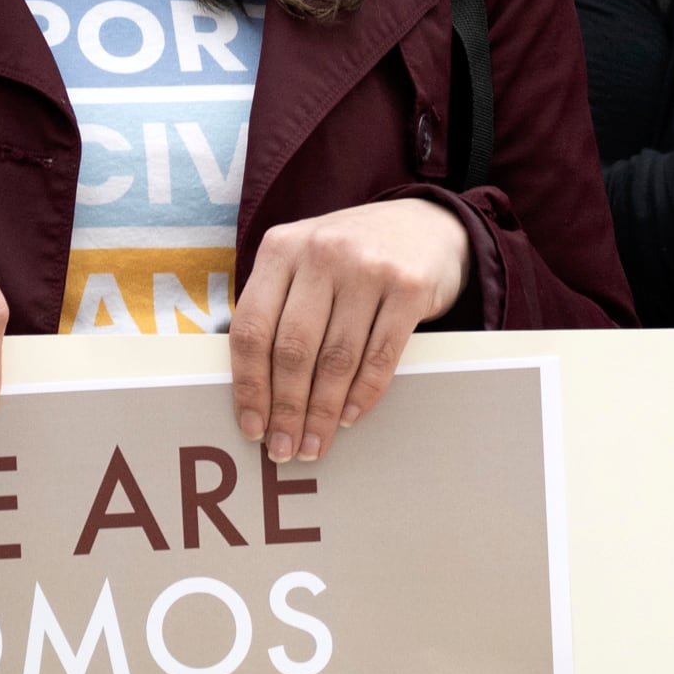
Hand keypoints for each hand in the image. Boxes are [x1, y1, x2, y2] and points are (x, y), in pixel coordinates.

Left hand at [229, 196, 469, 460]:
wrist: (425, 224)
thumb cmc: (351, 257)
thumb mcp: (304, 261)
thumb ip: (277, 307)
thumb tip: (254, 391)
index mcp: (281, 248)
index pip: (251, 327)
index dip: (249, 385)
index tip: (251, 427)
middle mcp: (321, 253)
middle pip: (292, 348)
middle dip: (286, 409)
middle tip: (284, 449)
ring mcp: (368, 267)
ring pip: (336, 358)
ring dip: (322, 412)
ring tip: (315, 444)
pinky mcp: (409, 286)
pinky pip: (380, 355)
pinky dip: (363, 394)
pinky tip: (349, 417)